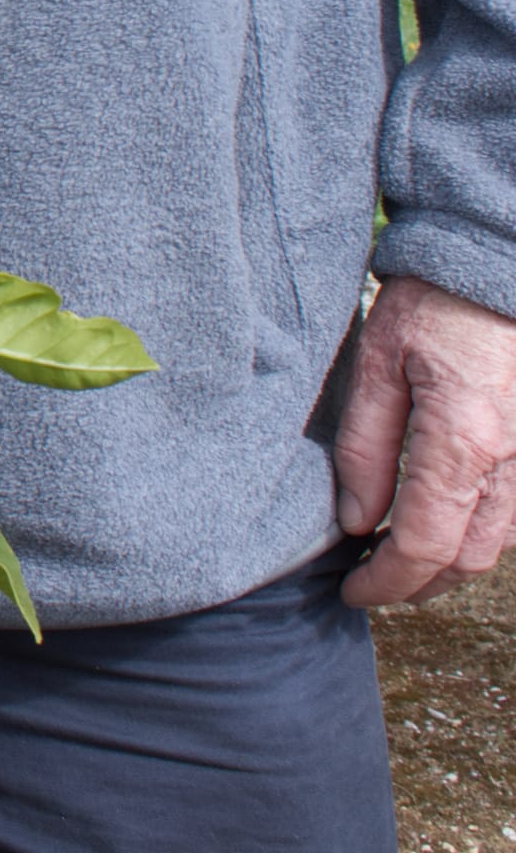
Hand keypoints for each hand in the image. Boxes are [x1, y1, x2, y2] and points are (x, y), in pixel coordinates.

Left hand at [336, 275, 515, 606]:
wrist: (489, 263)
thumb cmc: (432, 302)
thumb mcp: (377, 362)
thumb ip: (367, 446)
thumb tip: (356, 520)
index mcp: (465, 441)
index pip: (425, 545)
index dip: (387, 580)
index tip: (353, 589)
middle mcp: (512, 461)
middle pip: (467, 559)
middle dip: (418, 585)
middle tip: (371, 584)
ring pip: (498, 545)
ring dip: (451, 564)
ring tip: (401, 560)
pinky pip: (515, 515)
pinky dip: (480, 535)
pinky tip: (444, 523)